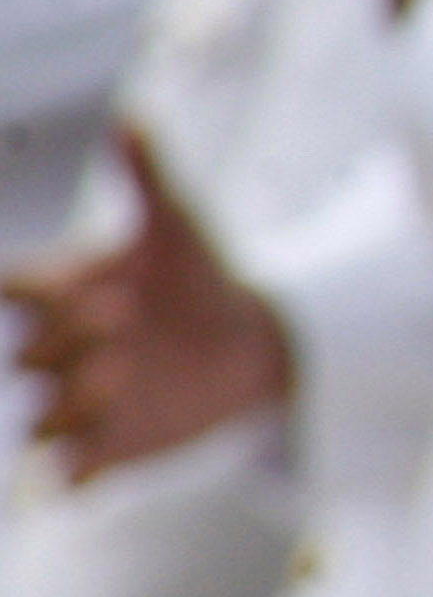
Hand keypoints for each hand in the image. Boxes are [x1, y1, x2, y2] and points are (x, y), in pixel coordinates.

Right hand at [2, 129, 290, 481]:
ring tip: (122, 372)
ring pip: (37, 421)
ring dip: (70, 403)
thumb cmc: (194, 278)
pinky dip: (72, 476)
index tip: (77, 279)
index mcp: (54, 297)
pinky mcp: (100, 453)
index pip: (10, 295)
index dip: (29, 290)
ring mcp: (68, 406)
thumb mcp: (176, 227)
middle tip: (121, 314)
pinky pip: (66, 478)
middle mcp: (49, 354)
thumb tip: (128, 118)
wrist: (245, 344)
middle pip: (20, 356)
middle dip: (60, 339)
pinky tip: (90, 466)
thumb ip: (147, 175)